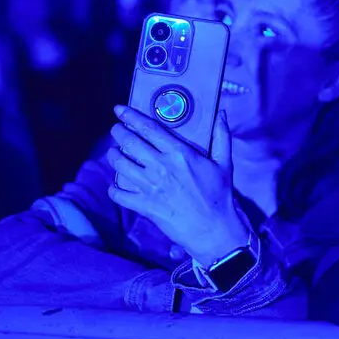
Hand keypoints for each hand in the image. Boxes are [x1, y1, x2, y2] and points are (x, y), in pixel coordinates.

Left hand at [106, 106, 248, 264]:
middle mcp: (161, 167)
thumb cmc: (220, 195)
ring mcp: (150, 186)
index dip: (131, 117)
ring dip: (113, 156)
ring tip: (113, 153)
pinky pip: (119, 194)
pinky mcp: (144, 205)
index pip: (149, 129)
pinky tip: (116, 186)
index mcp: (180, 154)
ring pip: (120, 165)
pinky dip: (114, 189)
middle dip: (118, 133)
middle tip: (115, 130)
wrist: (213, 228)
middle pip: (130, 143)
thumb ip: (221, 136)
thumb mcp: (225, 163)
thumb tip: (221, 113)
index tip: (119, 109)